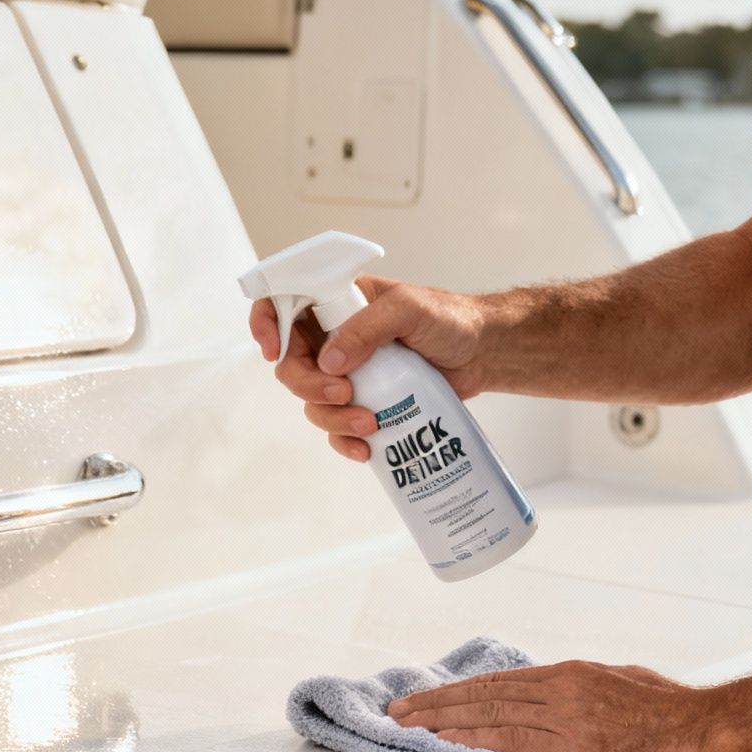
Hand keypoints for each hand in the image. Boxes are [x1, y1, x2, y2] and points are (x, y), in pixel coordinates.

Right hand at [248, 277, 488, 461]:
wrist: (484, 353)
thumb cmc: (450, 319)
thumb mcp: (409, 309)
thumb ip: (367, 328)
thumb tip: (329, 362)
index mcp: (337, 303)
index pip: (284, 304)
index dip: (266, 325)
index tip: (273, 352)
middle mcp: (334, 337)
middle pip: (292, 365)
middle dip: (310, 386)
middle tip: (343, 394)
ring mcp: (348, 372)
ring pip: (313, 402)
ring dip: (333, 419)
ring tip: (371, 423)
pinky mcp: (365, 402)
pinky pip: (338, 427)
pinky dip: (345, 441)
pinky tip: (366, 449)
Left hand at [386, 661, 732, 751]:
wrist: (708, 731)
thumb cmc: (681, 717)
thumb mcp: (630, 690)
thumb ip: (598, 695)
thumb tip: (586, 702)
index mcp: (574, 674)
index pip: (504, 680)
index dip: (463, 688)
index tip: (434, 695)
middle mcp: (561, 687)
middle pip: (484, 690)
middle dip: (437, 699)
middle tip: (400, 708)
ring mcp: (563, 714)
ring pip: (487, 709)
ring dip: (440, 717)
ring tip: (406, 724)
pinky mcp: (570, 744)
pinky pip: (509, 738)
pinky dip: (471, 736)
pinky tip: (446, 740)